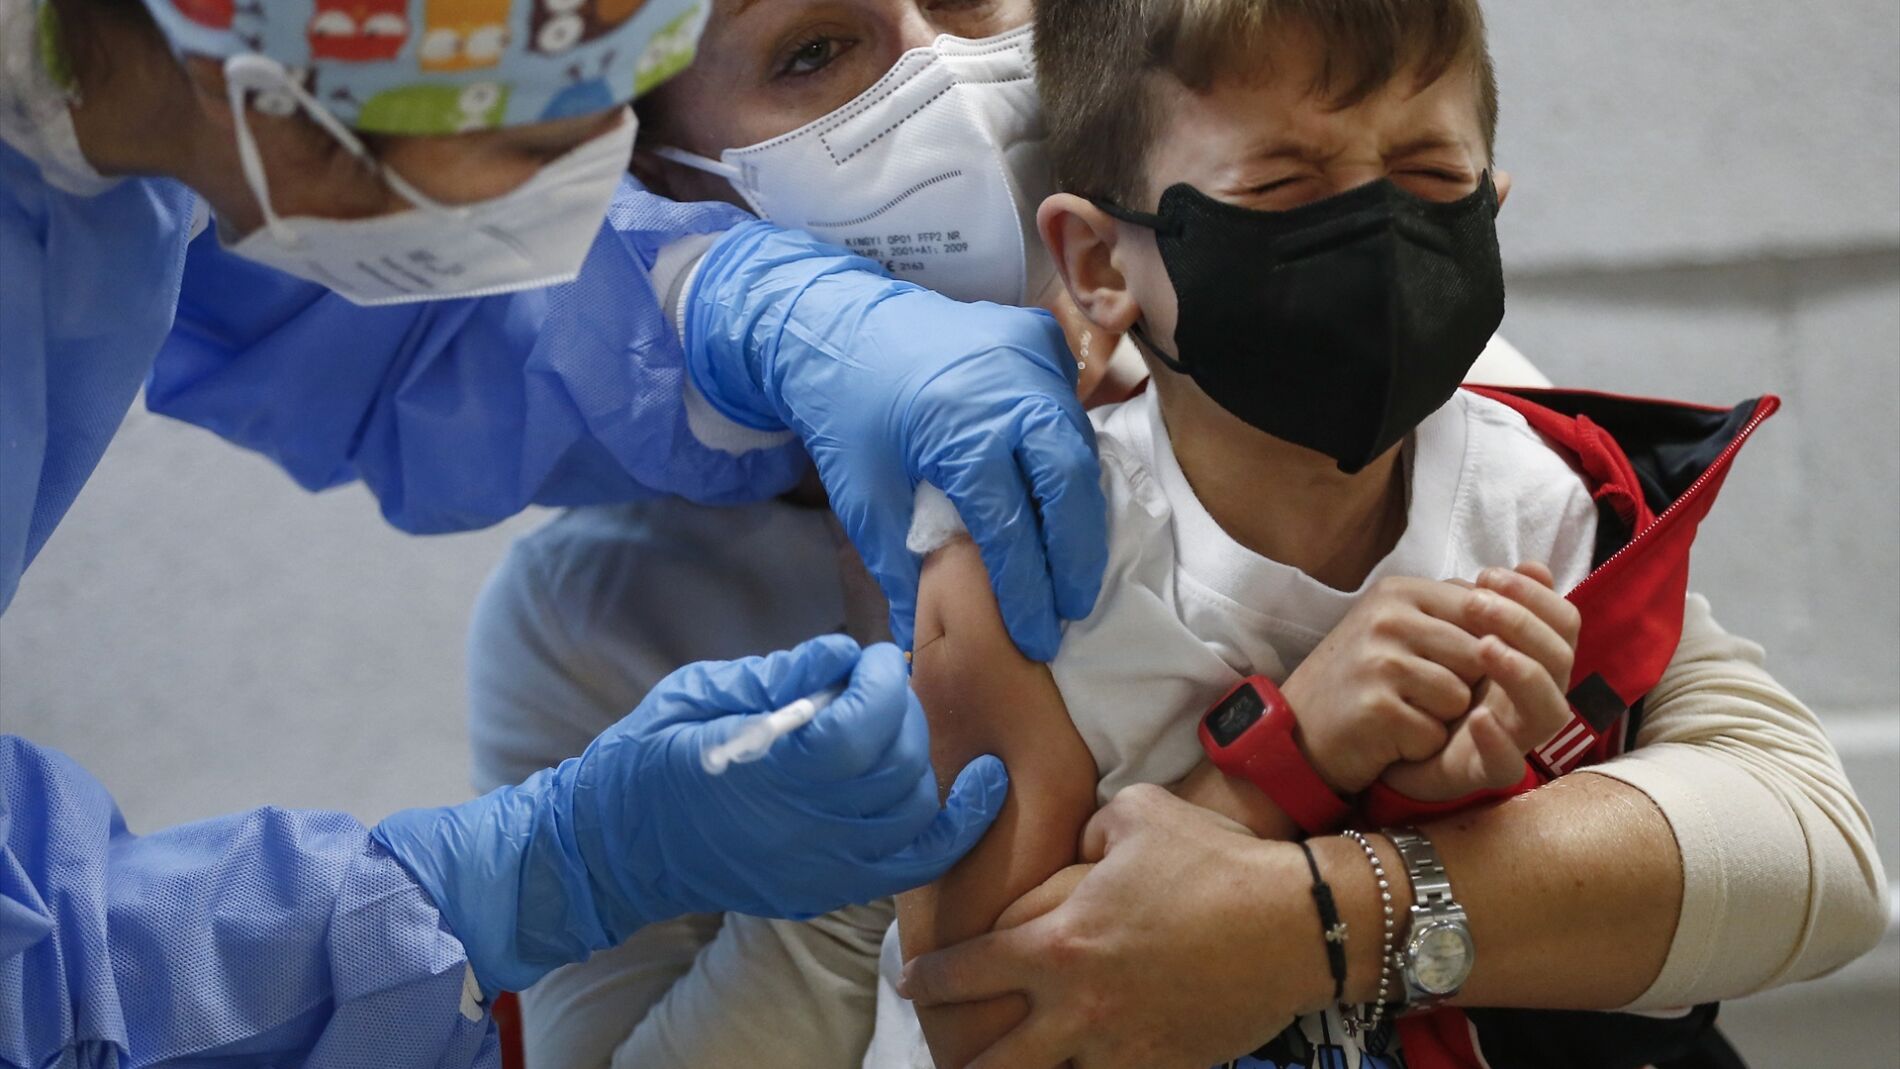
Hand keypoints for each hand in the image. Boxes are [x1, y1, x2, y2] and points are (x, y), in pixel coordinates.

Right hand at [374, 635, 1007, 993]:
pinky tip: (988, 782)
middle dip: (901, 711)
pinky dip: (959, 824)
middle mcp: (798, 830)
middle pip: (894, 768)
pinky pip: (914, 862)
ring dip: (919, 756)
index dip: (880, 685)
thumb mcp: (696, 693)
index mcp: (759, 773)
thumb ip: (776, 675)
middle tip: (879, 682)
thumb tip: (845, 651)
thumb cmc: (646, 759)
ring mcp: (817, 868)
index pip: (856, 730)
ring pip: (912, 812)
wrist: (612, 848)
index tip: (871, 657)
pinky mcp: (826, 888)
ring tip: (894, 722)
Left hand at [685, 221, 1107, 660]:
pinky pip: (1069, 413)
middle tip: (1072, 608)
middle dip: (1076, 556)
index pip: (1013, 525)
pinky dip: (1068, 463)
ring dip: (1079, 512)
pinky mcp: (1041, 341)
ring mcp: (1035, 355)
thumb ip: (899, 566)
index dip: (1027, 589)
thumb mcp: (861, 493)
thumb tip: (921, 639)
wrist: (835, 319)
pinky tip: (1062, 509)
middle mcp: (1015, 384)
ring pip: (1079, 449)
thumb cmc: (843, 408)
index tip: (1036, 637)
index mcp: (964, 424)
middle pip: (1069, 485)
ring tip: (1071, 570)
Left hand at [900, 786, 1323, 1067]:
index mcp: (1059, 945)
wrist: (1296, 923)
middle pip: (994, 1061)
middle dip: (957, 1061)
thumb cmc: (1213, 860)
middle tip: (944, 1052)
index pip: (968, 970)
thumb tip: (1078, 844)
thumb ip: (1088, 829)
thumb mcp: (1137, 812)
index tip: (911, 980)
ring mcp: (1122, 1049)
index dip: (929, 978)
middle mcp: (1079, 1009)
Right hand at [1280, 576, 1494, 793]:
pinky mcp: (1375, 709)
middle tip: (1419, 694)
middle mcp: (1387, 618)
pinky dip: (1418, 745)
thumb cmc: (1361, 678)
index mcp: (1399, 591)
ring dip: (1440, 719)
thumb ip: (1458, 605)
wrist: (1296, 730)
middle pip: (1480, 656)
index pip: (1484, 609)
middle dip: (1463, 686)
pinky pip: (1434, 734)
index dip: (1484, 648)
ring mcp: (1378, 662)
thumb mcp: (1400, 625)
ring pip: (1461, 698)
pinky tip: (1387, 737)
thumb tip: (1532, 577)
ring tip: (1402, 714)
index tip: (1451, 666)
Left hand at [1382, 563, 1581, 799]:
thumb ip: (1494, 601)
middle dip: (1523, 625)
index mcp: (1534, 660)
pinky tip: (1477, 715)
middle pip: (1560, 660)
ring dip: (1522, 673)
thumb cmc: (1435, 679)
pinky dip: (1498, 740)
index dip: (1535, 596)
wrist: (1388, 737)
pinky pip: (1507, 764)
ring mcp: (1515, 737)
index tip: (1489, 575)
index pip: (1562, 624)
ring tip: (1484, 648)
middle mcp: (1534, 698)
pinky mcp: (1484, 771)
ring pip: (1548, 711)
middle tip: (1477, 604)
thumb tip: (1533, 564)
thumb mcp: (1460, 631)